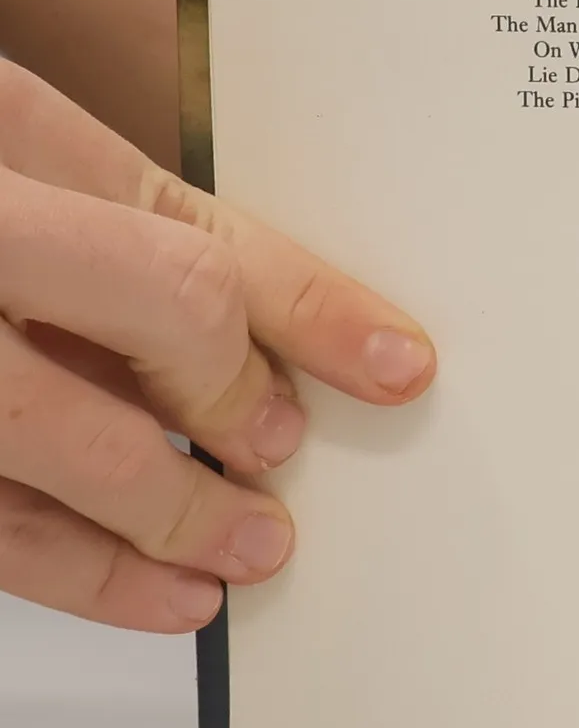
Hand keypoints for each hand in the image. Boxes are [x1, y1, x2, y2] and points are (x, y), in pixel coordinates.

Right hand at [0, 63, 433, 630]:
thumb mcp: (24, 154)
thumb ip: (147, 234)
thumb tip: (322, 337)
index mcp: (1, 138)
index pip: (192, 247)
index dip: (311, 316)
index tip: (391, 366)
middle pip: (154, 318)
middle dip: (235, 406)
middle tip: (277, 469)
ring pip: (53, 452)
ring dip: (163, 521)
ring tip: (236, 554)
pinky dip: (72, 570)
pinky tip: (145, 589)